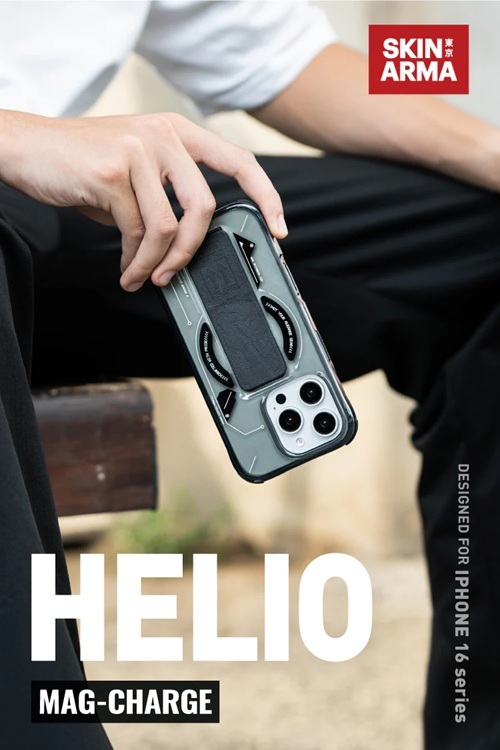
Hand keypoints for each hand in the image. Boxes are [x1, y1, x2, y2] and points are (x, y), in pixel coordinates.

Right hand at [0, 110, 286, 290]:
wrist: (29, 149)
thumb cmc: (83, 165)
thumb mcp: (135, 174)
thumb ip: (165, 197)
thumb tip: (189, 246)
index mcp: (177, 133)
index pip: (238, 160)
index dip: (266, 195)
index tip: (279, 228)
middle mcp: (163, 135)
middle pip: (204, 206)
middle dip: (192, 251)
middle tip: (175, 274)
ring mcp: (139, 150)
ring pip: (168, 226)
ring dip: (156, 263)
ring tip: (141, 276)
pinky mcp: (113, 171)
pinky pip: (137, 232)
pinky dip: (134, 261)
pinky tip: (126, 269)